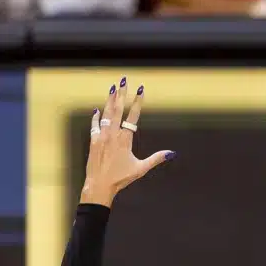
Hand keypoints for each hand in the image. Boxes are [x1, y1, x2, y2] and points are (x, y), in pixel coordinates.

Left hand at [81, 79, 172, 206]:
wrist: (98, 185)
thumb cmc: (121, 178)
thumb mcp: (141, 169)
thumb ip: (156, 159)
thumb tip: (172, 153)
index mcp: (125, 140)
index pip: (133, 116)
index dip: (137, 102)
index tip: (140, 90)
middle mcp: (112, 135)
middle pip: (117, 110)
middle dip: (121, 94)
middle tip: (124, 81)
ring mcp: (101, 136)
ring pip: (106, 114)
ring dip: (109, 100)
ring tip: (112, 88)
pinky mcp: (93, 141)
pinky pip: (94, 125)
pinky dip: (96, 117)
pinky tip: (96, 110)